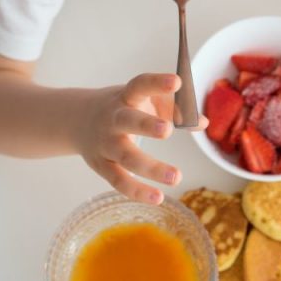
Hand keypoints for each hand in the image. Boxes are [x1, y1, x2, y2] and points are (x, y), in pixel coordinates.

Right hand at [76, 73, 206, 203]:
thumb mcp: (145, 99)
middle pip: (128, 121)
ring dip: (150, 168)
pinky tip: (158, 198)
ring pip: (126, 156)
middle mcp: (113, 119)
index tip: (177, 82)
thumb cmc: (125, 107)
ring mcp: (106, 143)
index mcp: (127, 97)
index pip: (140, 85)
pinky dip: (137, 191)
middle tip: (168, 129)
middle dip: (146, 125)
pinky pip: (119, 180)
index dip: (157, 83)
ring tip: (176, 177)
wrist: (79, 119)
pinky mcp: (102, 166)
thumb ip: (175, 108)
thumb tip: (202, 123)